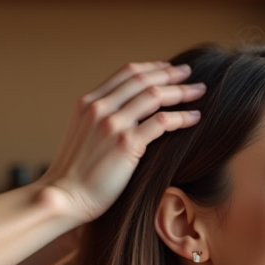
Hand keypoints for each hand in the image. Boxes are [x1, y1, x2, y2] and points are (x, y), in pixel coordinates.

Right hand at [38, 61, 204, 222]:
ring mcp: (112, 124)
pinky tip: (194, 118)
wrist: (65, 197)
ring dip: (181, 91)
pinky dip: (182, 117)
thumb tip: (128, 114)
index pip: (126, 73)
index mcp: (88, 102)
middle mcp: (99, 108)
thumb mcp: (83, 135)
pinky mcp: (126, 144)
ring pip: (155, 96)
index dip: (151, 68)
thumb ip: (101, 120)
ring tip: (199, 92)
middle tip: (190, 74)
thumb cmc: (75, 174)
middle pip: (143, 79)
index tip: (169, 69)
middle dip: (170, 74)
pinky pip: (162, 122)